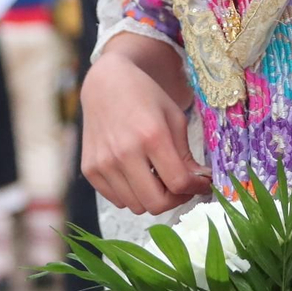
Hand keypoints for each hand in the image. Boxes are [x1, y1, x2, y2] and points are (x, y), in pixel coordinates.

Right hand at [79, 52, 209, 213]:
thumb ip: (186, 154)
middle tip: (182, 187)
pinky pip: (117, 200)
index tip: (201, 184)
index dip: (196, 188)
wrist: (105, 83)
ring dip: (152, 198)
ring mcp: (104, 163)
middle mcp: (125, 153)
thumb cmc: (145, 97)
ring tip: (158, 178)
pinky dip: (132, 195)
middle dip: (176, 200)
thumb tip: (200, 182)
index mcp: (152, 136)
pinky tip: (137, 175)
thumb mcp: (174, 118)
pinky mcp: (90, 169)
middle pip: (157, 203)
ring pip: (137, 206)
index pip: (179, 183)